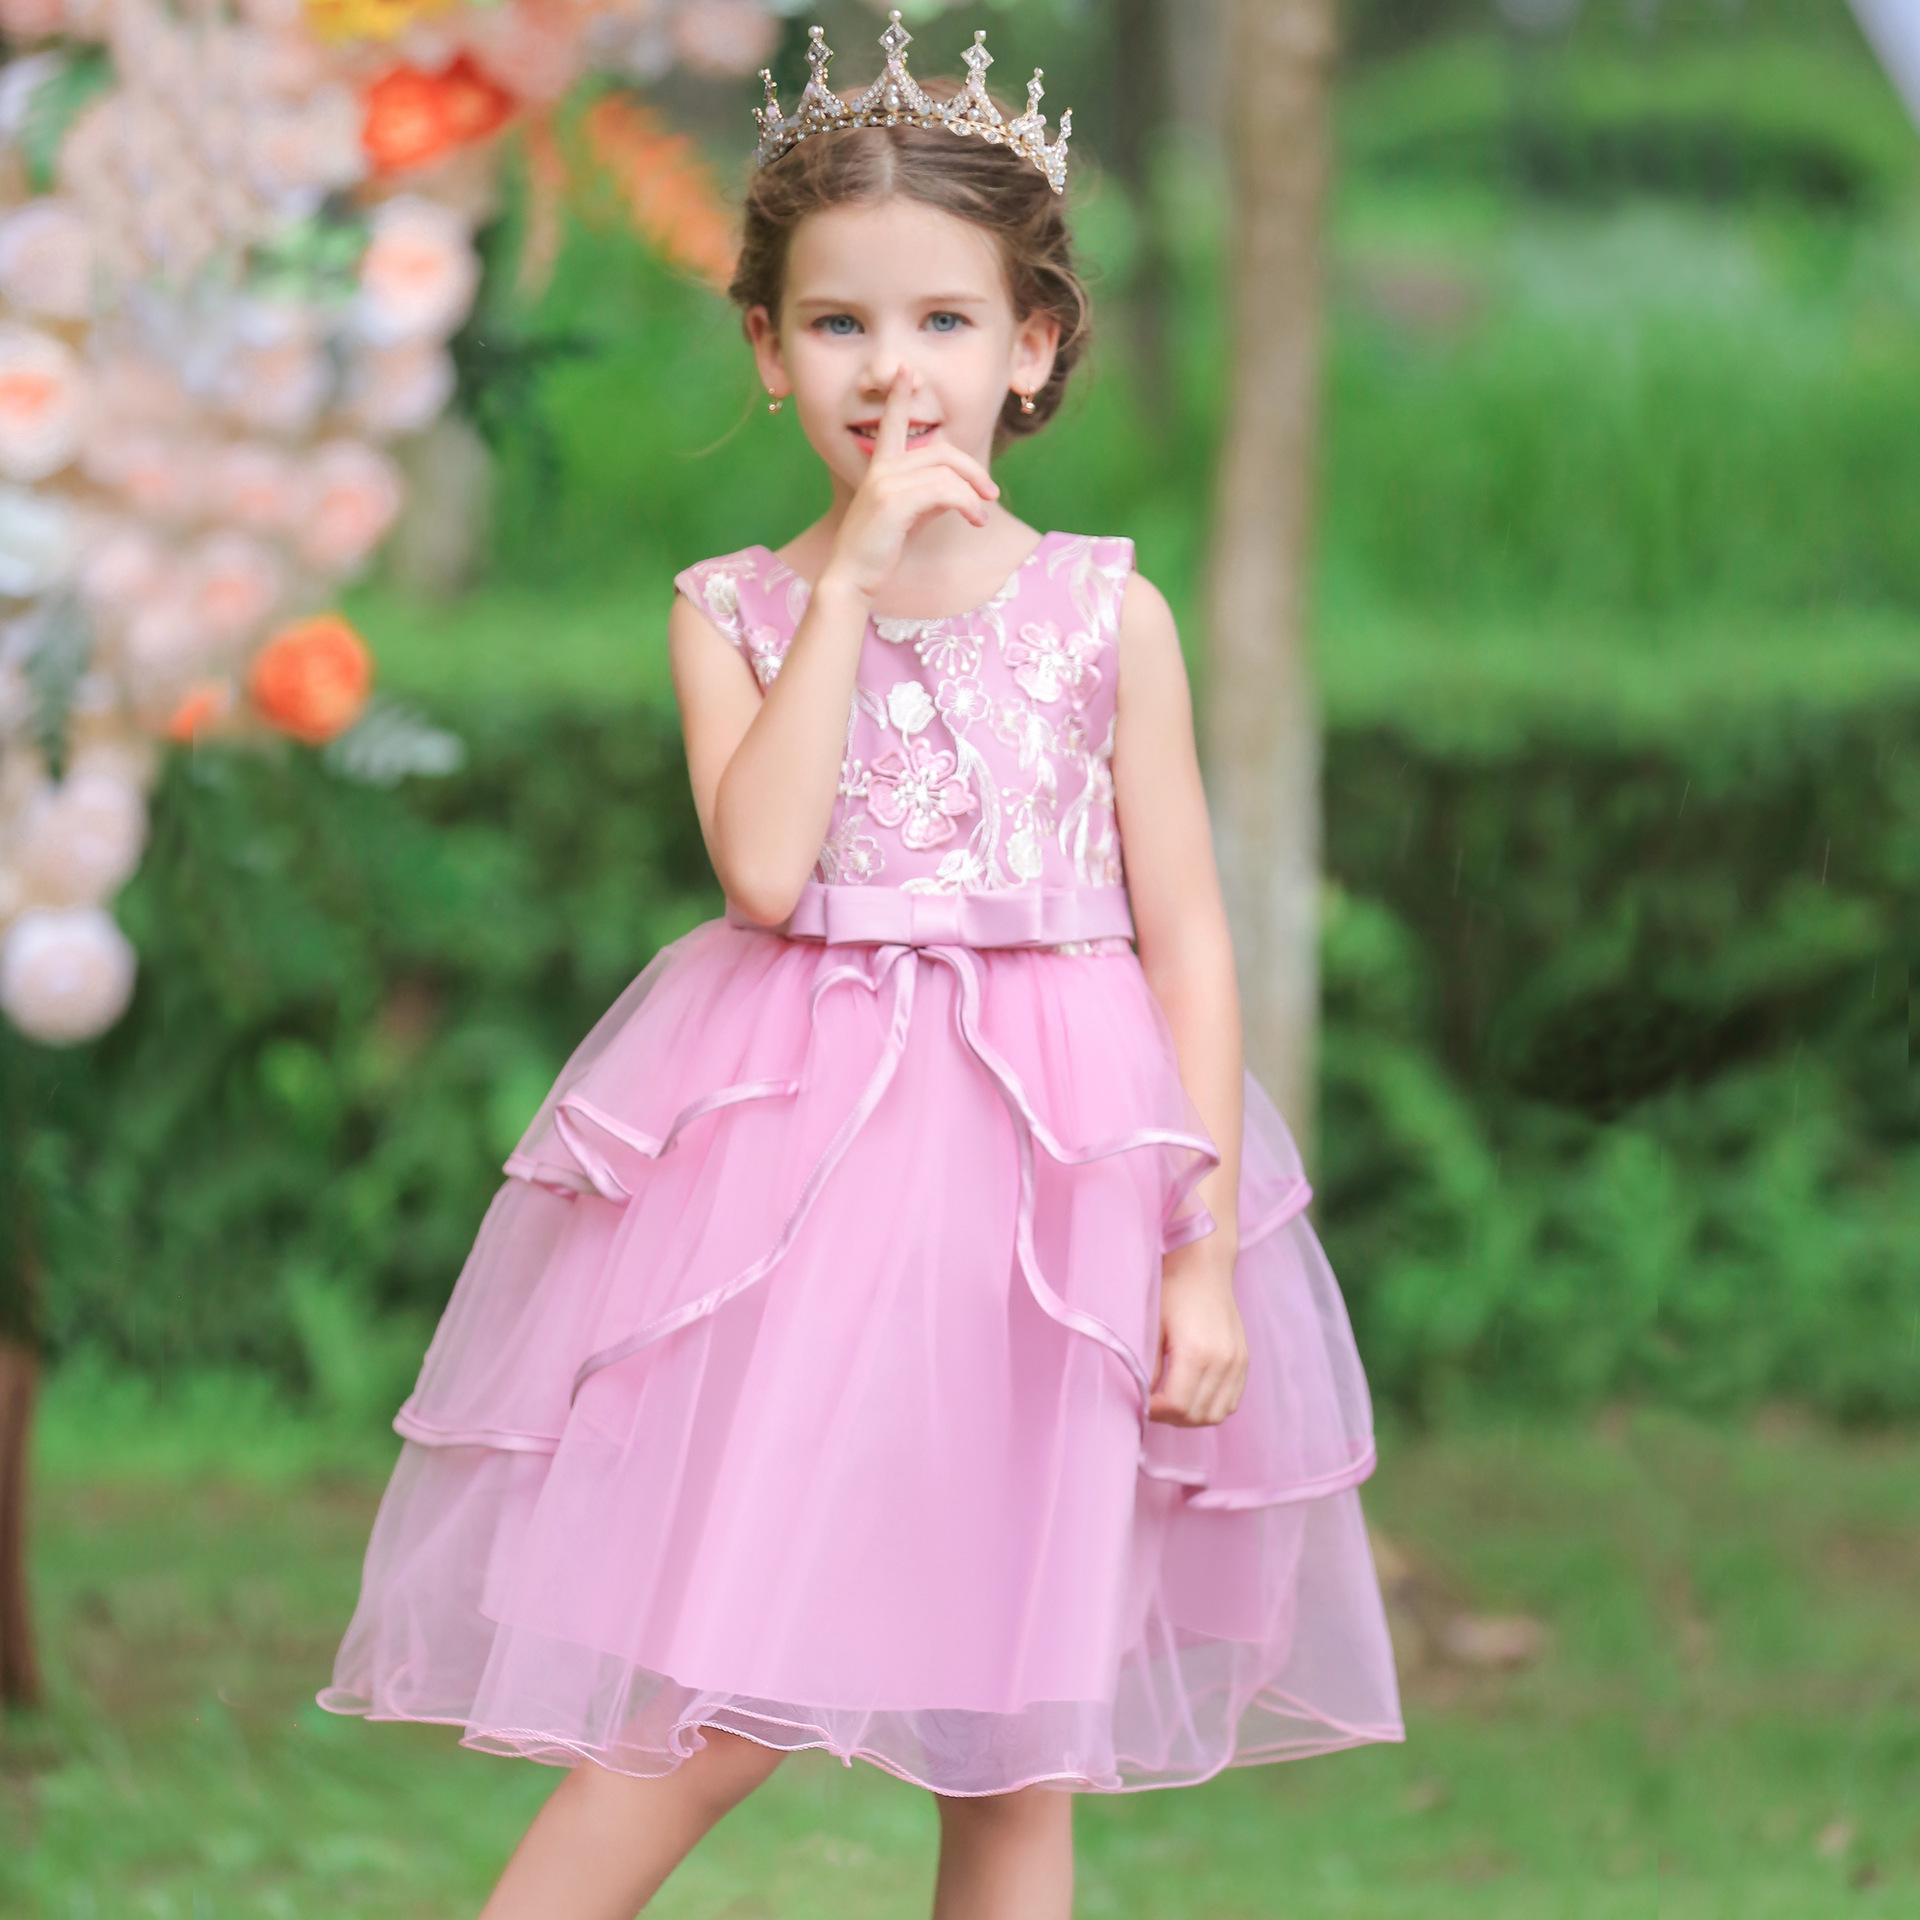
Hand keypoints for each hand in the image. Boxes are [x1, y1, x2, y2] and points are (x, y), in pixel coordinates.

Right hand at [817, 367, 1001, 605]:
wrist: (853, 577)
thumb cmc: (880, 549)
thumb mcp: (910, 516)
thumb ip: (930, 496)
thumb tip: (960, 490)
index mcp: (881, 468)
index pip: (891, 424)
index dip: (898, 396)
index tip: (905, 370)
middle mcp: (882, 469)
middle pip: (942, 451)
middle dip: (972, 469)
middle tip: (990, 492)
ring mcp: (886, 482)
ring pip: (946, 472)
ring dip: (972, 494)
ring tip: (980, 515)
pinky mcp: (895, 501)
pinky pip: (944, 491)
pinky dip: (966, 504)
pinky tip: (974, 520)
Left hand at [1145, 1239, 1246, 1427]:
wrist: (1203, 1267)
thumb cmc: (1171, 1291)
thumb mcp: (1151, 1326)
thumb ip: (1146, 1366)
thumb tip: (1141, 1398)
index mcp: (1197, 1352)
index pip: (1177, 1406)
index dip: (1156, 1412)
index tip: (1141, 1402)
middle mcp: (1223, 1361)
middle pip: (1197, 1415)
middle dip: (1171, 1417)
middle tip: (1153, 1404)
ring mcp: (1237, 1362)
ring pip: (1216, 1413)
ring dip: (1192, 1416)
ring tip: (1172, 1401)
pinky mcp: (1244, 1361)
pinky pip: (1231, 1401)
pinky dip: (1211, 1406)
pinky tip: (1193, 1394)